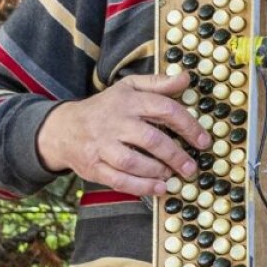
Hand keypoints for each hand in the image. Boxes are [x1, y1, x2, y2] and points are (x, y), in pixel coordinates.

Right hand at [33, 71, 209, 196]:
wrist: (63, 128)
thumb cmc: (105, 108)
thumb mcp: (129, 88)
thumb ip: (158, 84)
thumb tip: (186, 78)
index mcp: (128, 101)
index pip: (164, 109)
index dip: (188, 126)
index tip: (203, 141)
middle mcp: (115, 122)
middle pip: (151, 139)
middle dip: (176, 155)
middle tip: (191, 167)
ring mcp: (102, 146)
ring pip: (134, 162)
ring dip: (158, 171)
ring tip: (173, 175)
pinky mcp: (93, 166)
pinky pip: (119, 180)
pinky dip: (141, 187)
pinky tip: (159, 188)